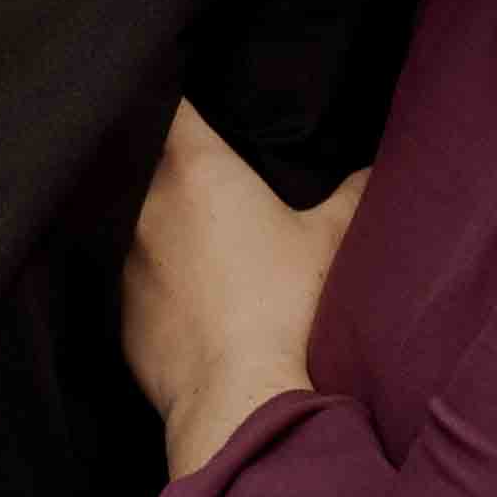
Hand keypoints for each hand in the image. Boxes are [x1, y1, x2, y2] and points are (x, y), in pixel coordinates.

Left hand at [123, 101, 356, 474]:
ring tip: (202, 241)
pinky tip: (190, 297)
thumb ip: (353, 195)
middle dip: (174, 163)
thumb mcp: (331, 244)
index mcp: (197, 170)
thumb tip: (375, 170)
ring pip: (135, 220)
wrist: (239, 400)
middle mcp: (147, 205)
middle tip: (209, 173)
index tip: (193, 96)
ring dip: (161, 223)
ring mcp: (126, 259)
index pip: (170, 104)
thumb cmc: (285, 310)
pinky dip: (157, 279)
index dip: (179, 95)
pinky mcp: (121, 311)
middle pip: (147, 159)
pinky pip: (134, 278)